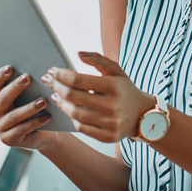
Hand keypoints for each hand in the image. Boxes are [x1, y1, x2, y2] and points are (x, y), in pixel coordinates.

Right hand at [0, 66, 55, 151]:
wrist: (47, 133)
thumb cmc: (39, 109)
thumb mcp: (33, 96)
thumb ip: (30, 85)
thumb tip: (38, 71)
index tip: (10, 67)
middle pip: (2, 98)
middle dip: (15, 87)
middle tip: (28, 78)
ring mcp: (0, 127)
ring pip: (14, 115)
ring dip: (29, 107)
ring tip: (43, 101)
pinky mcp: (9, 140)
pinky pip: (22, 130)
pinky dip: (35, 122)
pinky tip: (47, 117)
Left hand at [41, 52, 155, 142]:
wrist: (143, 115)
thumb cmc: (125, 90)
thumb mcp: (116, 71)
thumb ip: (98, 59)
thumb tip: (78, 53)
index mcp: (114, 86)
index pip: (78, 80)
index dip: (61, 75)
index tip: (51, 71)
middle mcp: (113, 105)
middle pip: (73, 96)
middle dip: (56, 87)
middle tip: (48, 81)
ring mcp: (110, 123)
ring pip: (75, 113)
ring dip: (60, 103)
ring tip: (55, 95)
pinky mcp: (108, 137)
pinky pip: (81, 127)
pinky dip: (71, 117)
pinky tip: (67, 109)